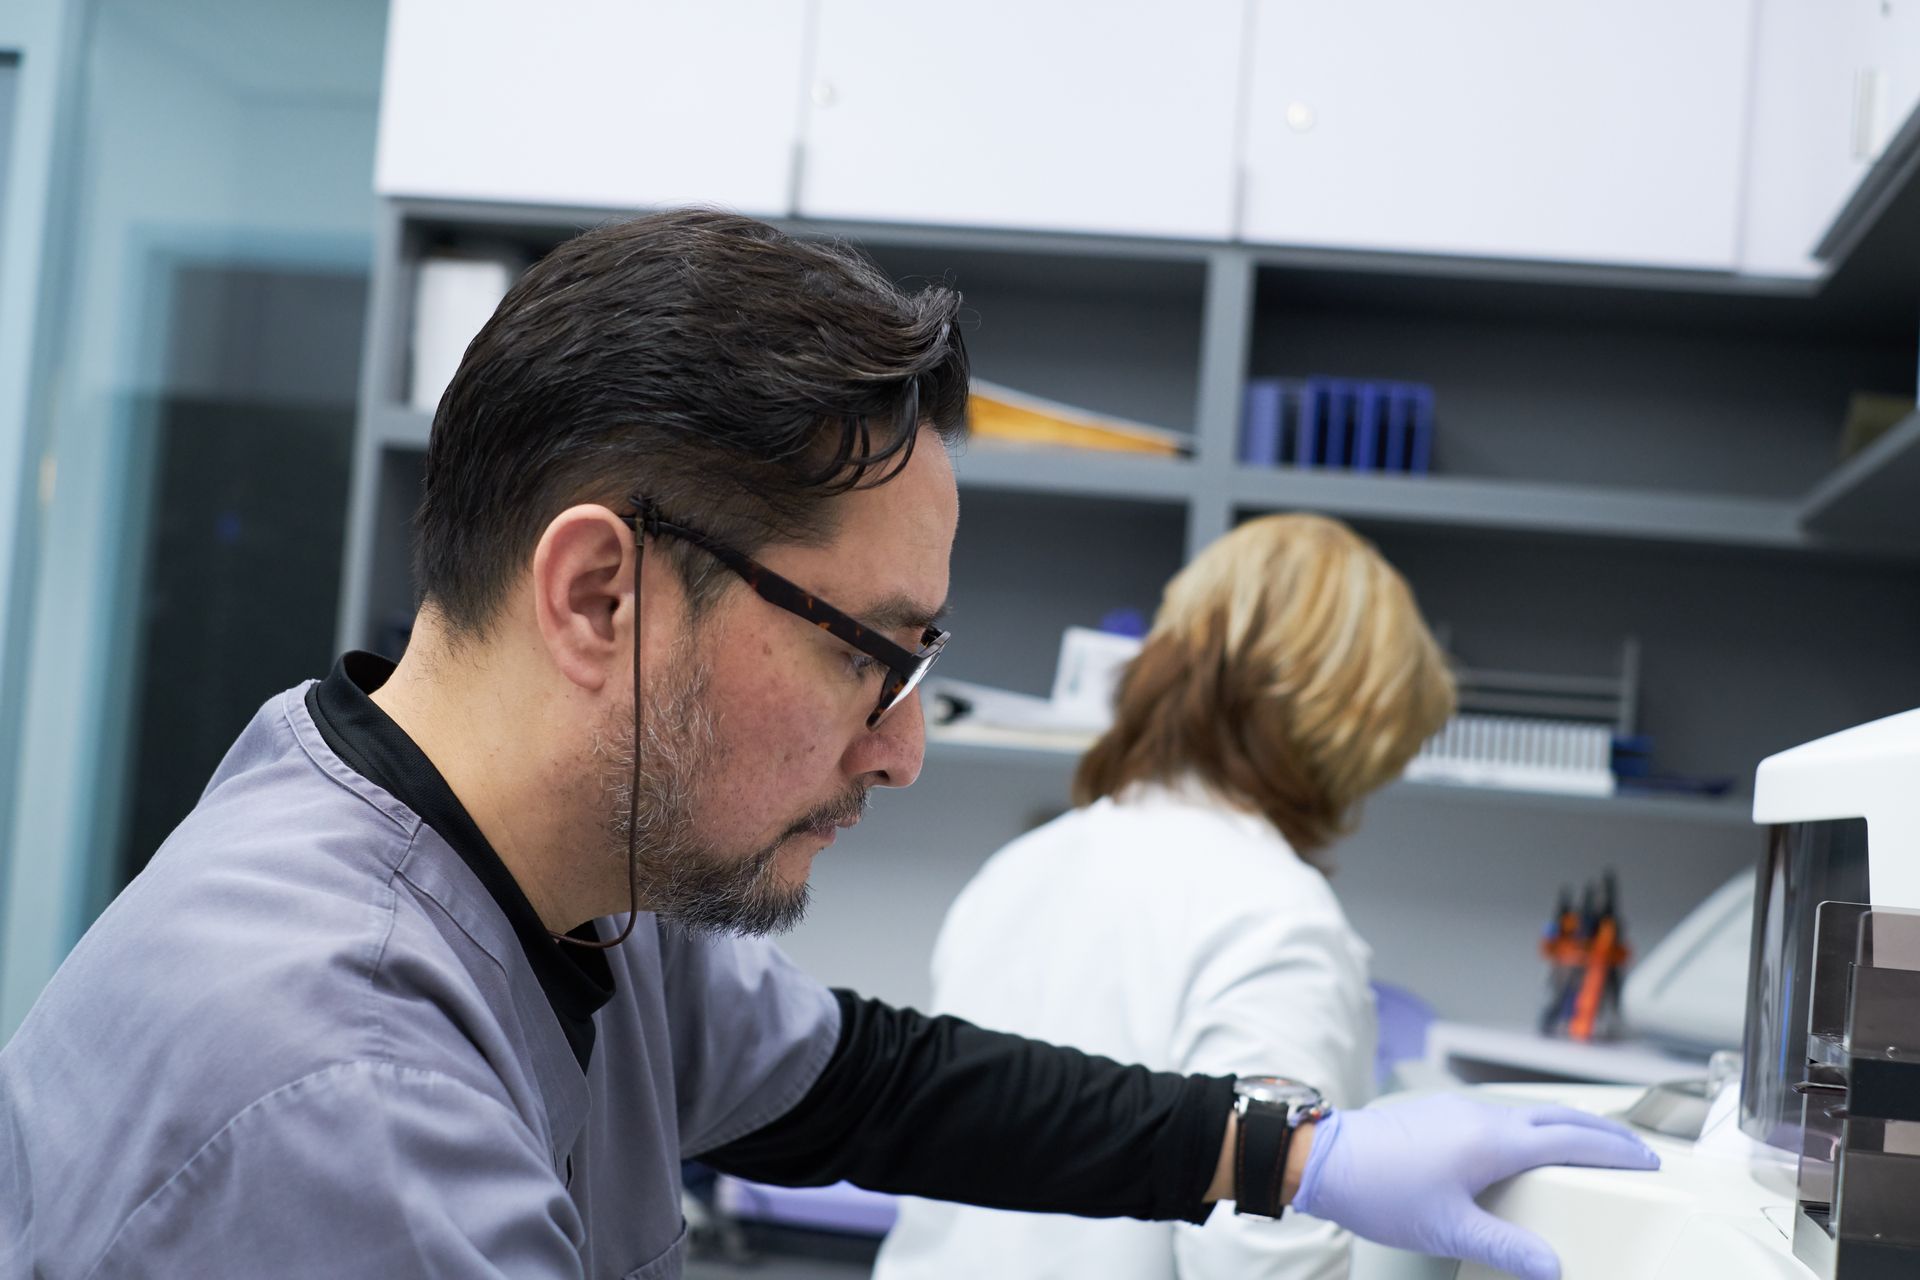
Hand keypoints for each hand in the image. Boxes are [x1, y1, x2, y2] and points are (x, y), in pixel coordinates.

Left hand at [1289, 1094, 1658, 1279]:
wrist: (1324, 1158)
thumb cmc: (1380, 1190)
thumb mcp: (1448, 1228)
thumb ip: (1506, 1246)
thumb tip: (1552, 1266)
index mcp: (1493, 1140)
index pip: (1571, 1141)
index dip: (1614, 1151)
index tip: (1648, 1160)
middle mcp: (1482, 1116)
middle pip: (1558, 1116)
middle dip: (1602, 1131)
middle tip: (1636, 1149)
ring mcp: (1460, 1110)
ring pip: (1530, 1112)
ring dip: (1568, 1125)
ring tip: (1592, 1145)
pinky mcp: (1441, 1113)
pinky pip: (1504, 1114)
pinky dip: (1535, 1125)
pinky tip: (1530, 1144)